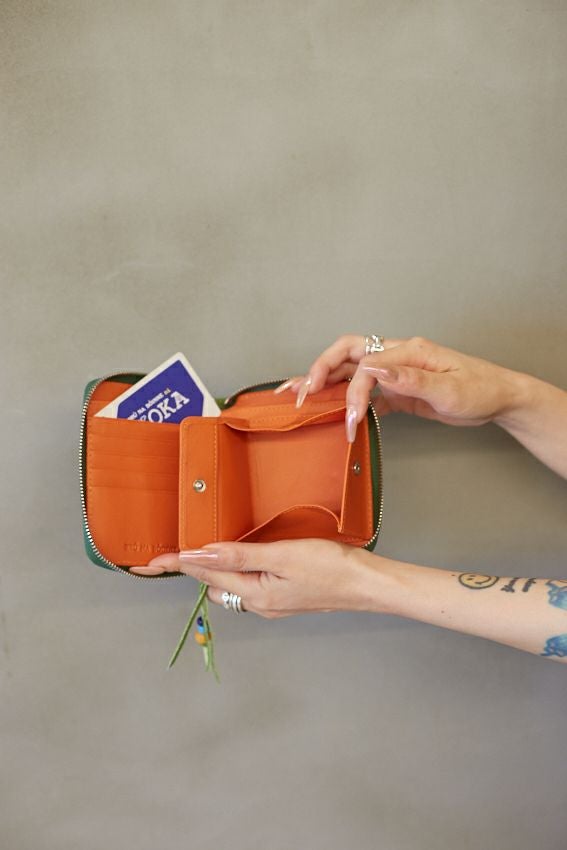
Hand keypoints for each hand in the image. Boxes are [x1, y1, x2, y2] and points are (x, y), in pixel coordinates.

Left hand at [130, 539, 384, 617]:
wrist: (366, 584)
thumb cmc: (329, 567)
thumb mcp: (282, 556)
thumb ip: (240, 555)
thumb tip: (202, 553)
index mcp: (255, 594)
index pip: (206, 575)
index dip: (178, 564)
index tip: (151, 561)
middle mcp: (258, 604)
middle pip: (215, 583)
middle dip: (196, 566)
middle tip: (175, 548)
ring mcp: (272, 603)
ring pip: (232, 584)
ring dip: (218, 567)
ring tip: (206, 547)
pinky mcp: (284, 597)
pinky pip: (250, 584)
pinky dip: (239, 570)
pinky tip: (243, 556)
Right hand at [277, 335, 521, 440]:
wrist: (499, 398)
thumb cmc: (479, 391)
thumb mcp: (448, 389)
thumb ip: (411, 380)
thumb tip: (376, 372)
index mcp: (408, 351)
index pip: (366, 366)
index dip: (352, 391)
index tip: (350, 419)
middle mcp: (397, 356)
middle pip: (348, 353)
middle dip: (320, 370)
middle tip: (301, 393)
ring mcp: (396, 372)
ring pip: (352, 371)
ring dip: (327, 382)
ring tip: (300, 395)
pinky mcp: (398, 390)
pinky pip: (366, 391)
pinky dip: (347, 399)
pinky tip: (333, 411)